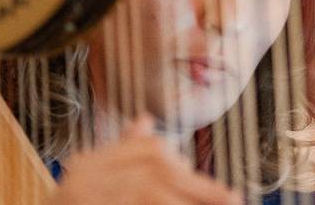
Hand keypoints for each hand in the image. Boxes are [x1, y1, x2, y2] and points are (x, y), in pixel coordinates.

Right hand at [50, 115, 241, 204]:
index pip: (147, 153)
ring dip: (188, 199)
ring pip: (150, 193)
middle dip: (197, 185)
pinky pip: (139, 204)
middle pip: (154, 170)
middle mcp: (81, 177)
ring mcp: (80, 196)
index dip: (184, 165)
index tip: (213, 184)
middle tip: (234, 199)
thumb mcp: (99, 186)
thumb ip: (123, 155)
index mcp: (87, 165)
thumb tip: (145, 119)